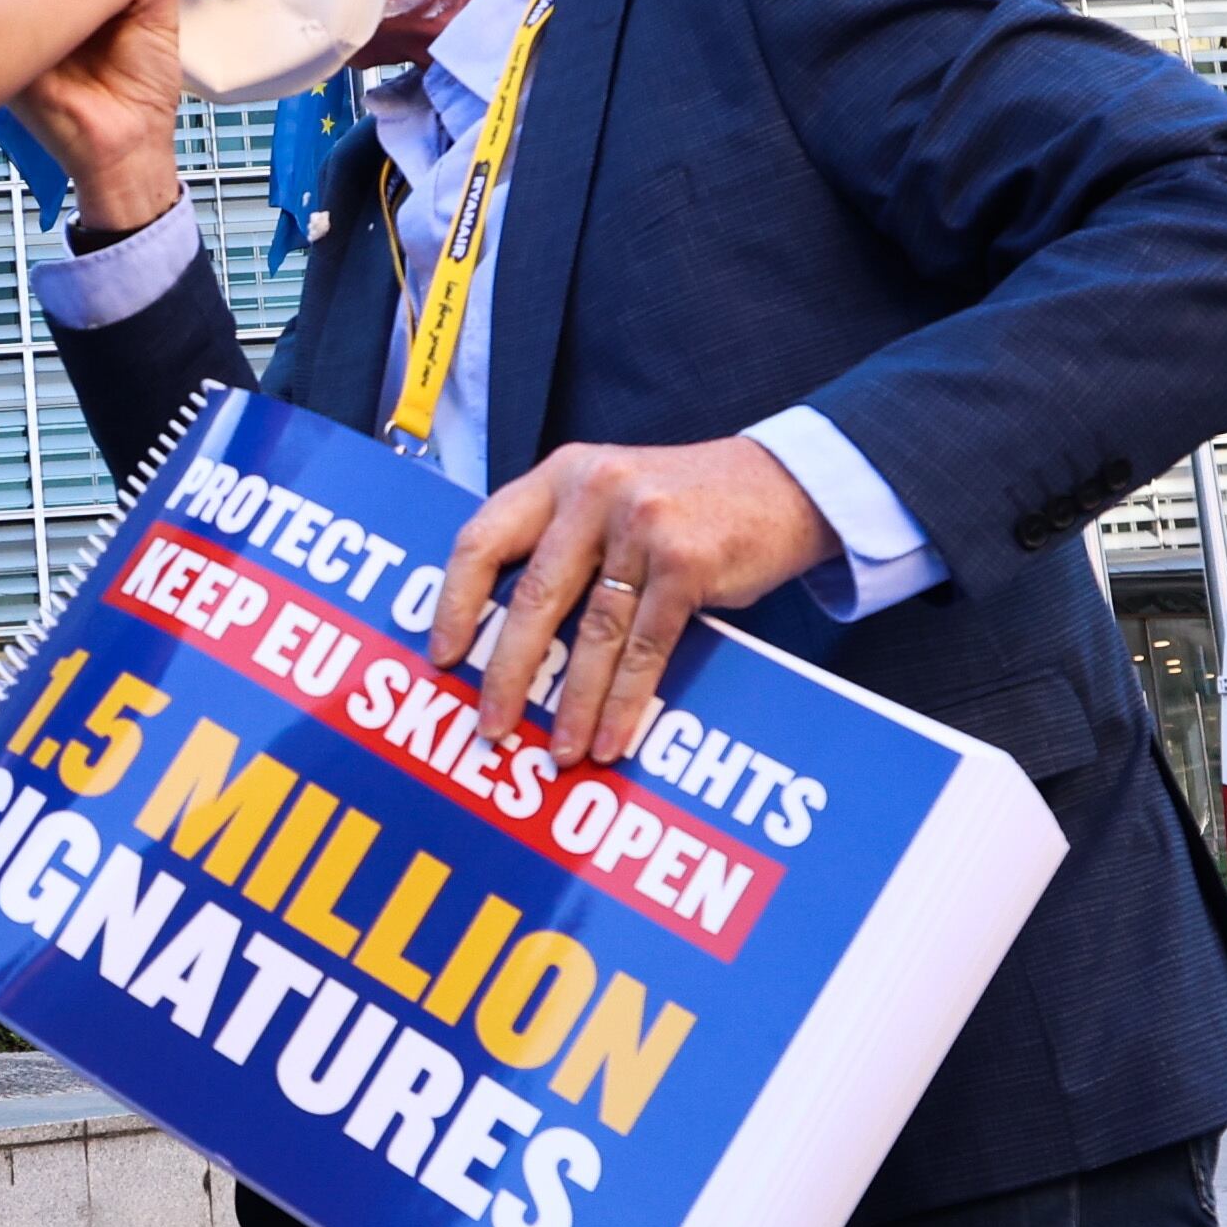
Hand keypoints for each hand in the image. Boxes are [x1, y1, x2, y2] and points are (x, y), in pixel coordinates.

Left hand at [429, 438, 844, 759]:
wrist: (785, 483)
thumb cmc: (685, 502)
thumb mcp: (607, 496)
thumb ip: (559, 540)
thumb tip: (501, 632)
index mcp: (559, 476)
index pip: (482, 540)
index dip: (456, 604)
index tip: (441, 655)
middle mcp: (593, 492)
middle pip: (533, 597)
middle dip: (508, 673)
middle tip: (490, 726)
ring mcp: (642, 525)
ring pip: (593, 633)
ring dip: (574, 703)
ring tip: (558, 751)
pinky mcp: (688, 562)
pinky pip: (645, 647)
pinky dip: (625, 701)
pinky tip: (611, 737)